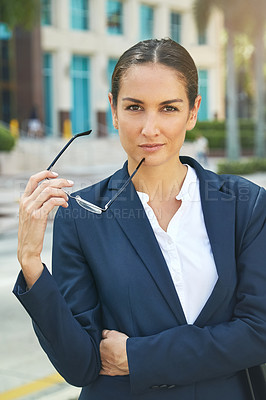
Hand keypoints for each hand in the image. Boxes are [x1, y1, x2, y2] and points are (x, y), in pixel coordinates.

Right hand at [17, 170, 73, 287]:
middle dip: (60, 181)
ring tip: (67, 198)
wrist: (27, 247)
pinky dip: (61, 201)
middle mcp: (26, 202)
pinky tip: (65, 205)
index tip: (57, 175)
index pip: (33, 179)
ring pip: (49, 191)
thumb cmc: (32, 231)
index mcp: (24, 199)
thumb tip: (53, 193)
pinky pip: (52, 202)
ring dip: (62, 192)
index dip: (46, 174)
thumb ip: (38, 202)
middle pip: (45, 184)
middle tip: (70, 184)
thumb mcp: (31, 214)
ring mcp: (31, 209)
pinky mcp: (38, 216)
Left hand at [99, 330, 128, 375]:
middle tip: (111, 348)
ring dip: (103, 358)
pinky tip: (106, 365)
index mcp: (100, 346)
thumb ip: (105, 333)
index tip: (109, 340)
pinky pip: (101, 371)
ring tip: (111, 355)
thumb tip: (102, 334)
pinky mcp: (109, 372)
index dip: (104, 341)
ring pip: (100, 361)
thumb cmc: (122, 344)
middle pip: (99, 352)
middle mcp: (100, 356)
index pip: (99, 342)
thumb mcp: (113, 333)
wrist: (131, 357)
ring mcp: (104, 365)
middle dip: (104, 350)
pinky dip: (102, 368)